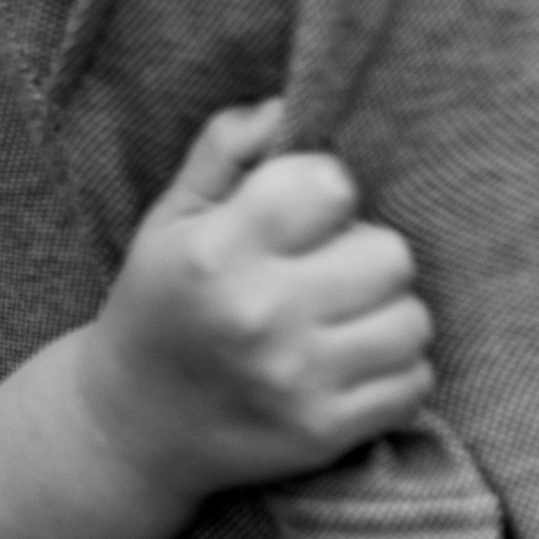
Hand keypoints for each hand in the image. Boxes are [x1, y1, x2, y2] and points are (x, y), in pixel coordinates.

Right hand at [76, 97, 434, 503]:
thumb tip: (286, 107)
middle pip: (389, 254)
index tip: (297, 217)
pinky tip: (344, 366)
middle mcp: (257, 315)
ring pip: (411, 319)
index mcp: (215, 252)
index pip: (332, 185)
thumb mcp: (168, 221)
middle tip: (323, 274)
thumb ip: (225, 152)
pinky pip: (413, 381)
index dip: (323, 193)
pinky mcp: (322, 431)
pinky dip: (390, 372)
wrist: (125, 428)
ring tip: (339, 321)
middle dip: (360, 257)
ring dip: (383, 316)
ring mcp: (295, 380)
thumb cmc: (156, 309)